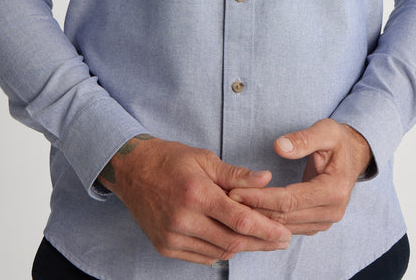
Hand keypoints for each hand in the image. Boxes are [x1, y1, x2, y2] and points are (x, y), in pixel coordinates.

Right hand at [98, 136, 291, 263]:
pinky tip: (232, 242)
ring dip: (242, 247)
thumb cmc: (171, 160)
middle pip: (231, 241)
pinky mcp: (164, 246)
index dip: (265, 229)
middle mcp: (183, 219)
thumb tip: (266, 179)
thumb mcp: (205, 159)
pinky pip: (201, 257)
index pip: (239, 220)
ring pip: (218, 252)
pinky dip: (220, 251)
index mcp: (196, 194)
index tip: (284, 233)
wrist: (132, 170)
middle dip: (260, 243)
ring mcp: (172, 236)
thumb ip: (237, 175)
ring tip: (261, 240)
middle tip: (281, 240)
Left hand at [229, 119, 372, 235]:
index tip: (236, 191)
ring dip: (259, 219)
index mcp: (334, 190)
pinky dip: (269, 221)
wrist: (354, 155)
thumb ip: (303, 138)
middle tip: (227, 199)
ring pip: (286, 226)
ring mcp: (325, 221)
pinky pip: (290, 227)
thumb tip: (279, 146)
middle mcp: (332, 211)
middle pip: (285, 217)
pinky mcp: (317, 223)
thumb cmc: (338, 140)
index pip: (290, 200)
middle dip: (254, 209)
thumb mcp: (326, 130)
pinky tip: (250, 213)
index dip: (261, 197)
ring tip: (233, 208)